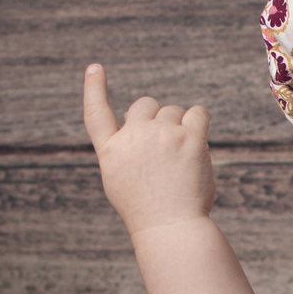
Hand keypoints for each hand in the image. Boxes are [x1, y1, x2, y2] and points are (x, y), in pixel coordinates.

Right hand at [83, 63, 215, 235]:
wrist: (170, 226)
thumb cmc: (149, 209)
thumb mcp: (122, 180)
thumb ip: (127, 149)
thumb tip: (147, 119)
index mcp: (111, 151)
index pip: (96, 113)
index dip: (94, 88)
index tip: (94, 67)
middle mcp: (133, 137)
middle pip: (145, 105)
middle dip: (156, 118)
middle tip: (164, 148)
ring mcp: (161, 135)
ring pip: (173, 110)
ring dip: (179, 126)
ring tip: (180, 158)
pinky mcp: (189, 138)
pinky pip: (198, 112)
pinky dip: (199, 122)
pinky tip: (197, 141)